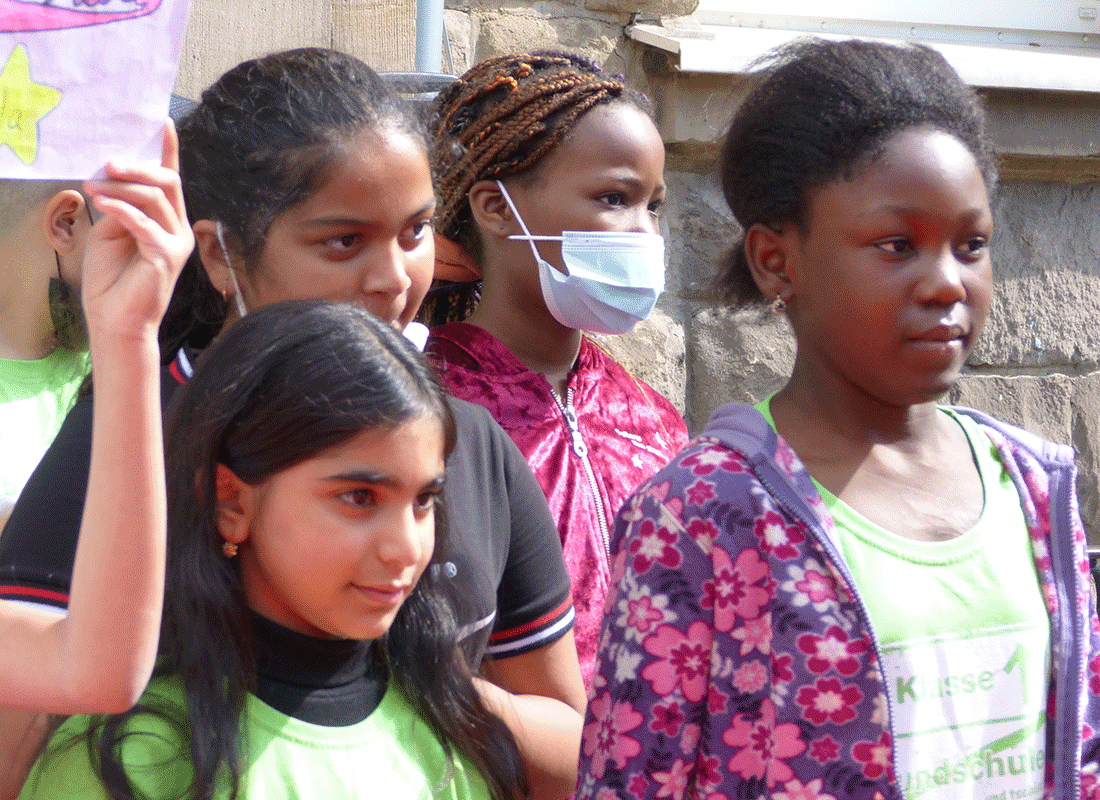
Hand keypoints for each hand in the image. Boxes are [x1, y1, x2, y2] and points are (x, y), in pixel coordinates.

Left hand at [80, 121, 192, 341]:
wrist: (115, 319)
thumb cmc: (111, 279)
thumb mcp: (110, 232)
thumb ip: (119, 207)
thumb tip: (114, 182)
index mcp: (166, 220)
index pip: (170, 180)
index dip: (168, 150)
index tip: (162, 121)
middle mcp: (178, 228)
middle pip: (166, 183)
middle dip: (137, 168)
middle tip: (107, 162)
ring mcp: (176, 243)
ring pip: (155, 199)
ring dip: (121, 189)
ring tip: (93, 187)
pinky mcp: (168, 258)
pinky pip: (146, 225)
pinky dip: (123, 211)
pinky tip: (103, 205)